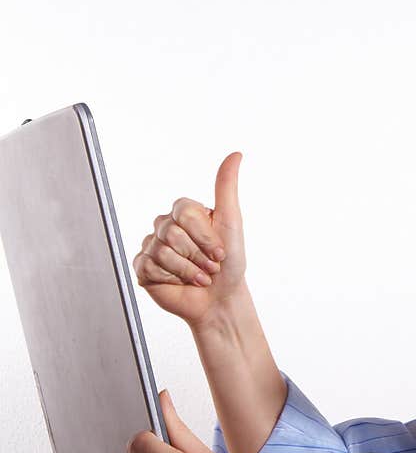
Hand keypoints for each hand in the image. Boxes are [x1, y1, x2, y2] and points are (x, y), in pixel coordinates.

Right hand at [132, 152, 246, 327]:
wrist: (220, 298)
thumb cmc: (229, 263)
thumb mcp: (232, 221)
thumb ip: (227, 187)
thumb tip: (235, 154)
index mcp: (184, 212)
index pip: (184, 212)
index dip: (205, 236)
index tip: (220, 249)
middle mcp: (165, 226)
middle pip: (172, 233)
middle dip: (198, 255)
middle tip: (209, 265)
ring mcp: (152, 246)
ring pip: (161, 252)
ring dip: (188, 269)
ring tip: (199, 275)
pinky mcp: (143, 267)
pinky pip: (150, 267)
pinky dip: (172, 278)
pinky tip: (180, 282)